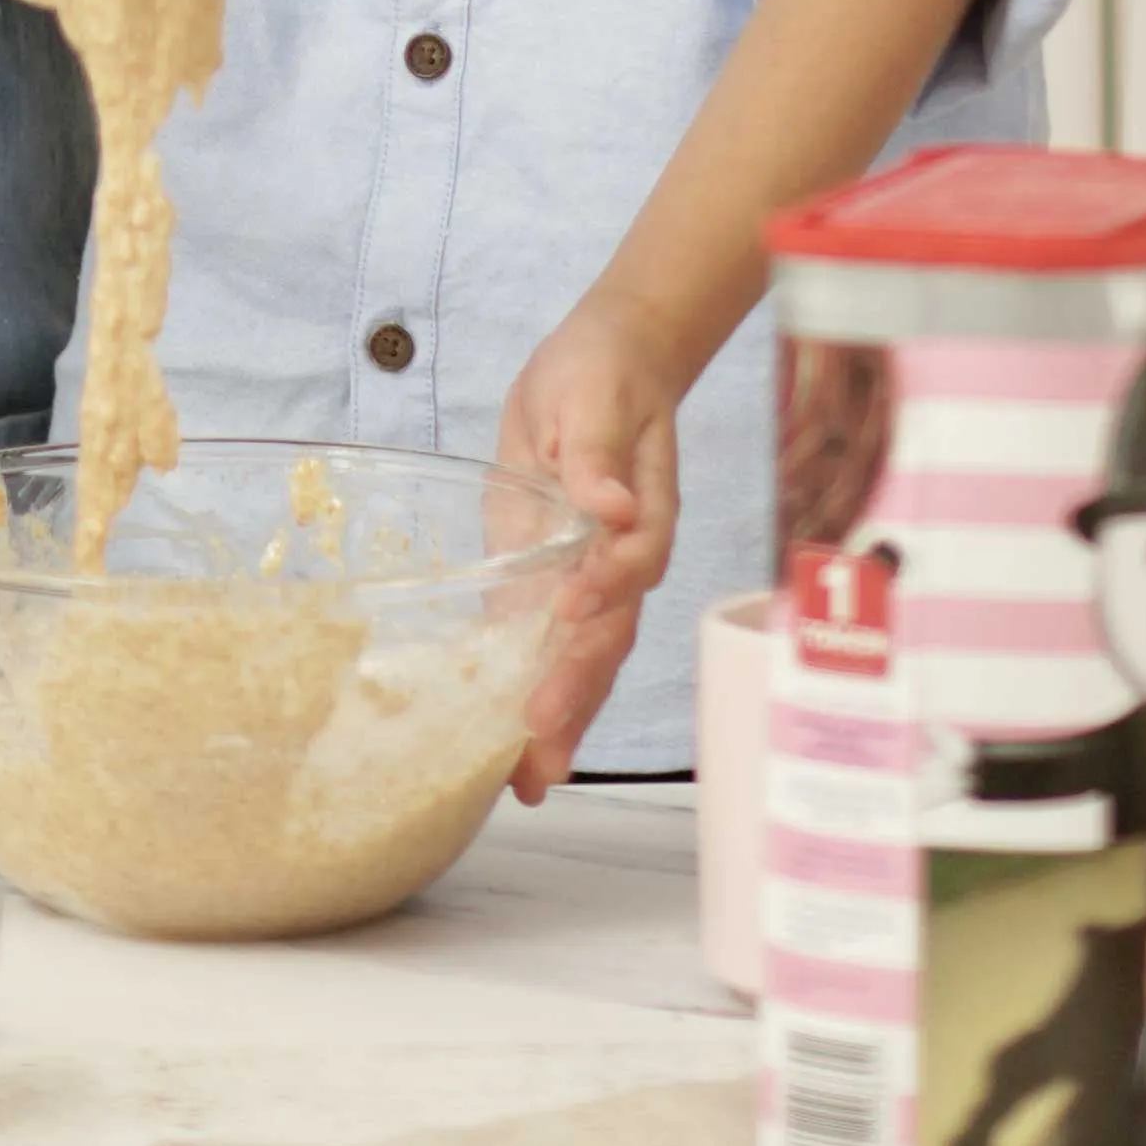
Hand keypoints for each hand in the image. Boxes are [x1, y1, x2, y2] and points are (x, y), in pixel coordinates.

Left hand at [494, 290, 683, 800]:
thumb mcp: (593, 399)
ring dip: (558, 718)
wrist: (604, 363)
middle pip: (604, 638)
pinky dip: (528, 694)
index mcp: (638, 518)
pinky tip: (506, 748)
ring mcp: (585, 577)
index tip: (568, 615)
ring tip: (527, 781)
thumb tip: (612, 504)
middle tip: (541, 754)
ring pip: (580, 659)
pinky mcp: (547, 577)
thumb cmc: (602, 378)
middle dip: (574, 696)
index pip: (625, 569)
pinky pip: (543, 645)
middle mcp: (617, 561)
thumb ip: (598, 455)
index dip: (599, 596)